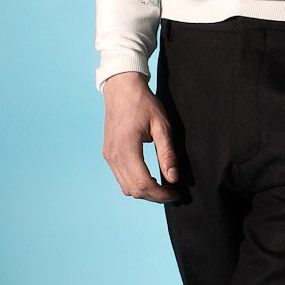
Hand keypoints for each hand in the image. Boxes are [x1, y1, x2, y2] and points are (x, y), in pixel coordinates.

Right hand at [101, 72, 180, 201]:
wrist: (122, 88)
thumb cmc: (143, 103)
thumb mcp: (162, 126)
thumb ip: (167, 154)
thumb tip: (173, 178)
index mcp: (127, 149)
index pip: (143, 184)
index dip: (161, 194)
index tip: (176, 193)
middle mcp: (113, 156)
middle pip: (133, 190)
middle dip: (154, 196)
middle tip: (172, 193)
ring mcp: (108, 156)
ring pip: (126, 187)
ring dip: (144, 192)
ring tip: (163, 187)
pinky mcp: (108, 154)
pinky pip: (120, 178)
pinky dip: (135, 183)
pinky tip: (149, 178)